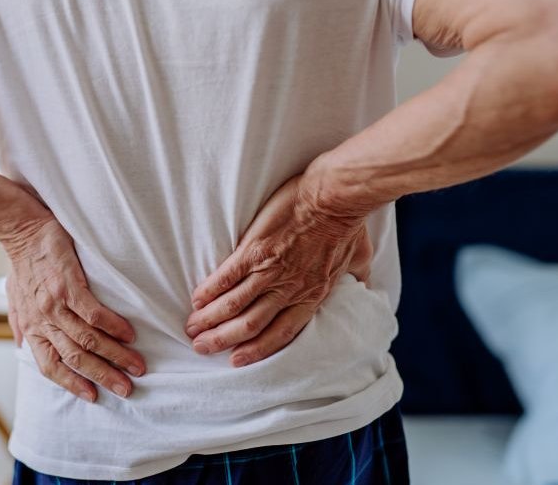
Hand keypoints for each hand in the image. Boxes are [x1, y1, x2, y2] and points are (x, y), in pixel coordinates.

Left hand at [4, 216, 145, 401]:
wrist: (22, 230)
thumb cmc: (21, 264)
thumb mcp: (14, 299)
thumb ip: (20, 324)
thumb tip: (23, 346)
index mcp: (31, 328)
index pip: (51, 366)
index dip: (72, 384)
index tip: (93, 397)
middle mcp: (43, 321)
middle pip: (75, 358)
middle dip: (103, 376)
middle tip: (127, 389)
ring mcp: (55, 305)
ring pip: (88, 340)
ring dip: (115, 356)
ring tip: (137, 365)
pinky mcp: (69, 286)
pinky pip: (94, 314)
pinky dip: (113, 327)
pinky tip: (129, 335)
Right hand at [184, 173, 372, 366]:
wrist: (334, 197)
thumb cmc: (348, 224)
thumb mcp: (358, 258)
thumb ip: (357, 276)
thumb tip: (365, 284)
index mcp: (312, 295)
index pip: (281, 334)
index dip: (257, 350)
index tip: (236, 360)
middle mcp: (288, 290)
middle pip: (250, 325)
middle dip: (223, 340)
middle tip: (201, 348)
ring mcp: (269, 271)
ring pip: (234, 306)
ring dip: (211, 320)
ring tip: (192, 328)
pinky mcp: (253, 251)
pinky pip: (226, 277)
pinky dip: (210, 291)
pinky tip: (197, 299)